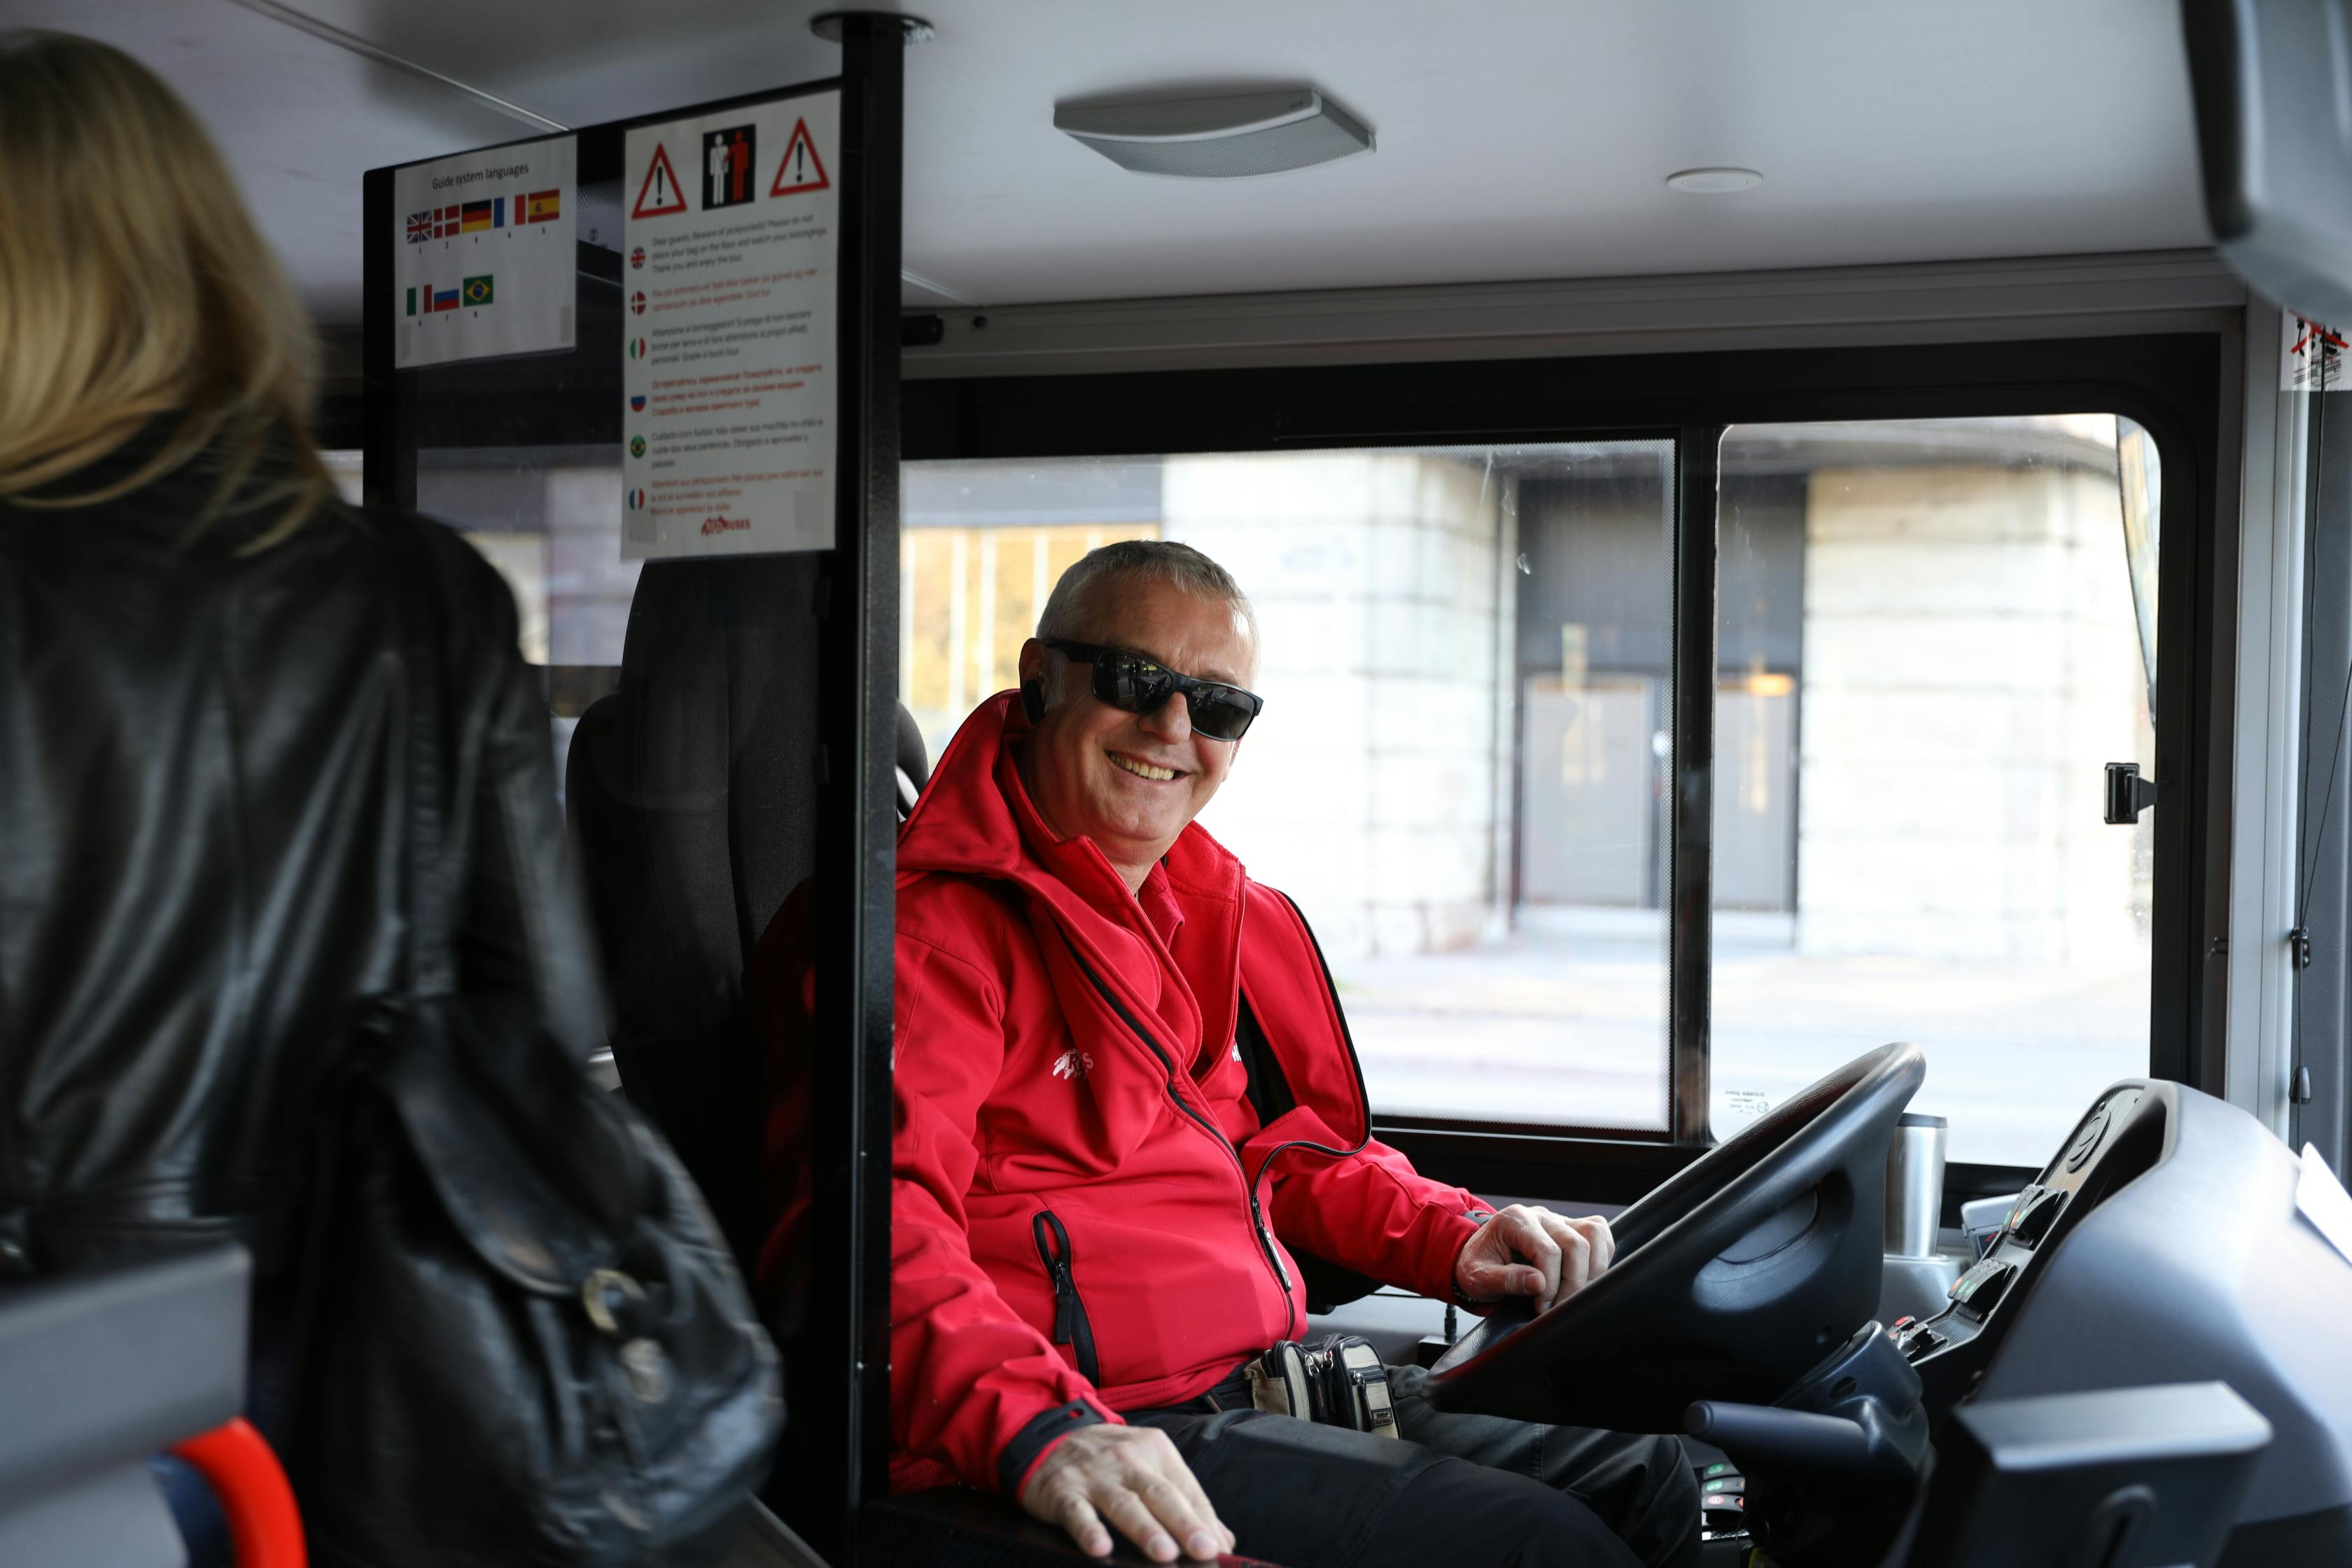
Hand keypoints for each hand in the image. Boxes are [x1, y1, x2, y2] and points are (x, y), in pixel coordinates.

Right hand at [1017, 1423, 1233, 1561]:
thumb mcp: (1148, 1465)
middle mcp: (1127, 1459)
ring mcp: (1094, 1475)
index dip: (1204, 1521)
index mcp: (1155, 1450)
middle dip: (1184, 1523)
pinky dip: (1089, 1529)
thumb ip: (1184, 1500)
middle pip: (1160, 1494)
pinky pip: (1077, 1512)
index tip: (1219, 1549)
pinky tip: (1100, 1548)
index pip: (1186, 1490)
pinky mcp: (1063, 1490)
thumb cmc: (1108, 1460)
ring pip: (1124, 1504)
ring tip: (1165, 1553)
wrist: (1047, 1436)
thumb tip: (1223, 1540)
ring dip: (1145, 1529)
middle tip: (1204, 1550)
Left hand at [1453, 1204, 1614, 1310]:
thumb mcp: (1478, 1277)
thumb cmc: (1478, 1265)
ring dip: (1592, 1271)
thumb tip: (1539, 1283)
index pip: (1548, 1250)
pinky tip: (1583, 1280)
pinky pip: (1601, 1236)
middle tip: (1557, 1308)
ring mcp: (1560, 1220)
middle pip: (1577, 1244)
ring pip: (1595, 1236)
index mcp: (1515, 1220)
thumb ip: (1506, 1279)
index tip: (1541, 1307)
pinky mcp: (1573, 1228)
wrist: (1479, 1256)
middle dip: (1573, 1284)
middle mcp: (1541, 1216)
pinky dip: (1600, 1258)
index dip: (1551, 1284)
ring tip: (1571, 1295)